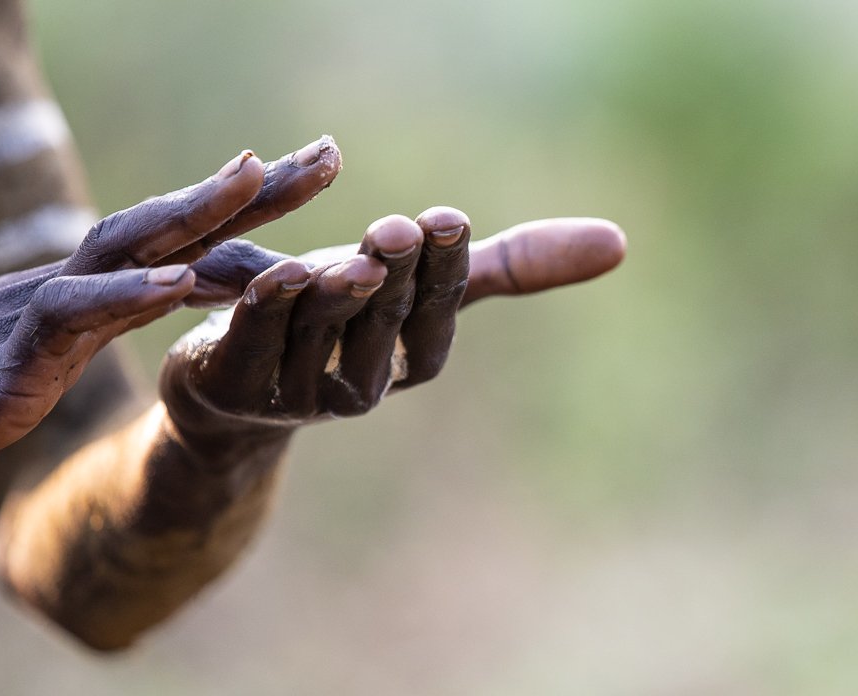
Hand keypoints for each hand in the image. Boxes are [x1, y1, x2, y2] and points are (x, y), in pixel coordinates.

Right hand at [0, 137, 341, 468]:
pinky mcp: (21, 351)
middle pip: (183, 221)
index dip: (263, 205)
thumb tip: (180, 284)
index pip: (201, 237)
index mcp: (114, 285)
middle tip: (329, 154)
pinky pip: (76, 312)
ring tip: (255, 176)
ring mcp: (56, 306)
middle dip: (257, 188)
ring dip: (195, 209)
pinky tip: (178, 282)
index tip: (324, 170)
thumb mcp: (67, 339)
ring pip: (131, 243)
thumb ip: (122, 307)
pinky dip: (127, 293)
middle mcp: (92, 280)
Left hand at [159, 208, 625, 459]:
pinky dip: (267, 312)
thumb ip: (509, 266)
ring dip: (334, 299)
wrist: (243, 380)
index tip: (447, 221)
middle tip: (401, 230)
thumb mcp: (427, 285)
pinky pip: (256, 347)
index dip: (443, 271)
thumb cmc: (347, 321)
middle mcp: (363, 385)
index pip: (435, 315)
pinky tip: (277, 274)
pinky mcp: (237, 385)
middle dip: (394, 278)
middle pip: (382, 326)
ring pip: (320, 339)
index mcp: (411, 359)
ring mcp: (298, 393)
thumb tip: (620, 243)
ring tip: (349, 260)